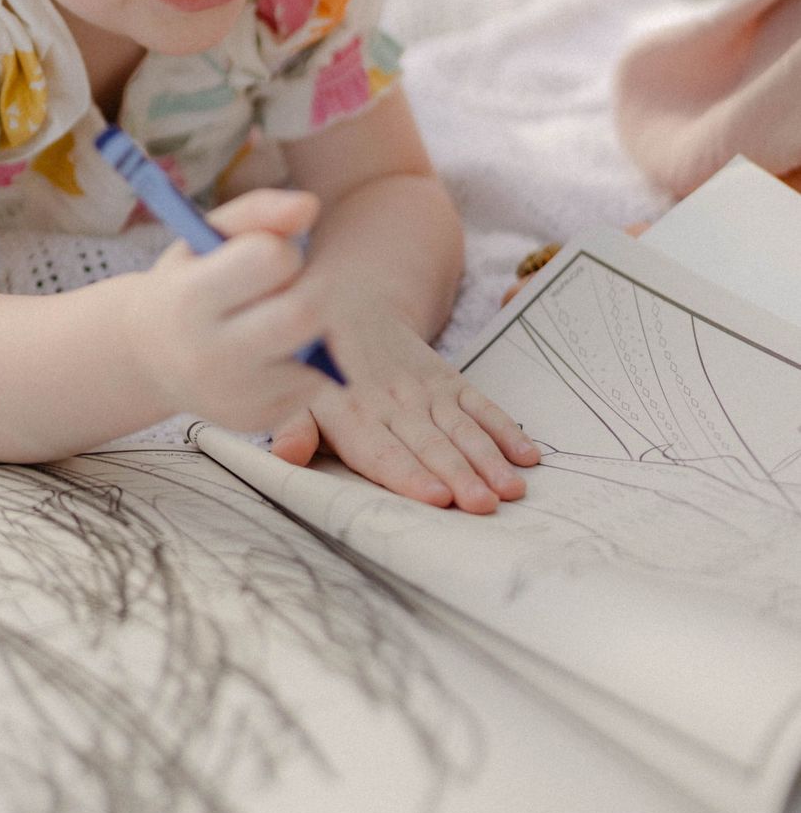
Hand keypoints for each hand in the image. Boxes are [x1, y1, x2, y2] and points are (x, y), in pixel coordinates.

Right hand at [122, 187, 329, 435]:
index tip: (264, 256)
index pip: (271, 259)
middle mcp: (209, 355)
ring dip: (309, 328)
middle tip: (286, 288)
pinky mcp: (257, 420)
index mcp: (190, 298)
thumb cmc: (187, 282)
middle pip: (304, 313)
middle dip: (308, 290)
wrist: (150, 357)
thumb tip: (310, 205)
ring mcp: (233, 396)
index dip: (279, 250)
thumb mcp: (205, 237)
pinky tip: (272, 352)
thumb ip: (257, 212)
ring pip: (315, 351)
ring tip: (277, 318)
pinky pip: (311, 382)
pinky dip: (304, 362)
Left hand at [269, 305, 539, 514]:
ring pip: (462, 428)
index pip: (383, 451)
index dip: (409, 474)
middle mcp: (393, 403)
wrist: (349, 306)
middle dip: (459, 476)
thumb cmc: (318, 371)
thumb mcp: (295, 396)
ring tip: (512, 490)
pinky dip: (506, 429)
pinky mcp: (450, 381)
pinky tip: (528, 456)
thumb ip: (295, 428)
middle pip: (430, 445)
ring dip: (489, 459)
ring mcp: (426, 390)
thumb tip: (285, 455)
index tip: (436, 497)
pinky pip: (481, 405)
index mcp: (352, 414)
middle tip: (483, 505)